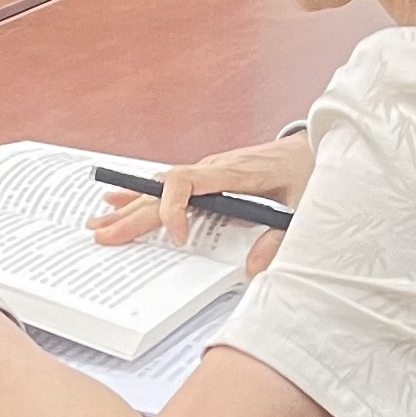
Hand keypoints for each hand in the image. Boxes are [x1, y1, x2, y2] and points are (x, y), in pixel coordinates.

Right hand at [91, 133, 311, 275]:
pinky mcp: (209, 176)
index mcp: (233, 172)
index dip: (173, 209)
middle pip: (164, 189)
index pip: (186, 181)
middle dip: (134, 214)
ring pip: (161, 187)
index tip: (177, 239)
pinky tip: (119, 199)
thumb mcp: (303, 209)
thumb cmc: (309, 173)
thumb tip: (253, 268)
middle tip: (104, 235)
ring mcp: (209, 170)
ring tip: (99, 221)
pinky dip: (143, 195)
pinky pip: (170, 186)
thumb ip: (280, 239)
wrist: (315, 148)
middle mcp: (214, 167)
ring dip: (131, 205)